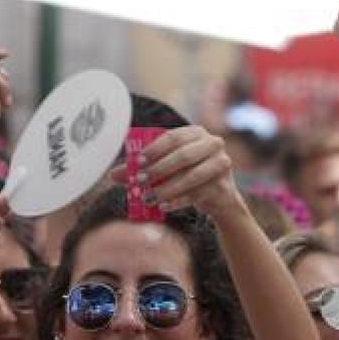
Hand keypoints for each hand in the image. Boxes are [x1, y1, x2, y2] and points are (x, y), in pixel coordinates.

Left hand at [110, 125, 239, 217]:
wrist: (219, 198)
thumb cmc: (188, 176)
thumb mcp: (167, 169)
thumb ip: (143, 169)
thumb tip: (114, 175)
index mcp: (196, 133)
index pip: (173, 136)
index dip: (154, 149)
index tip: (137, 162)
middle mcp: (213, 144)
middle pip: (184, 155)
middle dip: (159, 169)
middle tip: (140, 181)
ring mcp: (222, 164)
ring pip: (191, 176)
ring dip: (167, 188)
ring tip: (149, 198)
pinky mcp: (224, 186)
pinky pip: (197, 194)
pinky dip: (178, 201)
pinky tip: (163, 206)